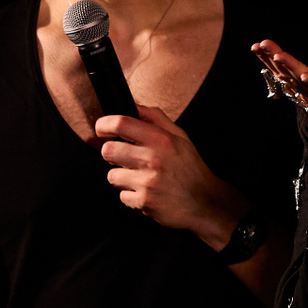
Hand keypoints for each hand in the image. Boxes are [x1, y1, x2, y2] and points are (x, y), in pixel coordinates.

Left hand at [97, 105, 245, 247]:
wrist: (205, 202)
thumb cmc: (191, 169)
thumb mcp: (180, 137)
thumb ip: (156, 119)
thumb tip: (134, 105)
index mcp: (161, 139)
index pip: (121, 124)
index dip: (104, 125)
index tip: (102, 128)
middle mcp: (153, 159)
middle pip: (108, 151)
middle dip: (111, 154)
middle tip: (122, 157)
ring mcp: (147, 182)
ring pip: (112, 176)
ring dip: (122, 177)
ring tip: (139, 178)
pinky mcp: (144, 202)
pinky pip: (122, 196)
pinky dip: (131, 196)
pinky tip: (147, 193)